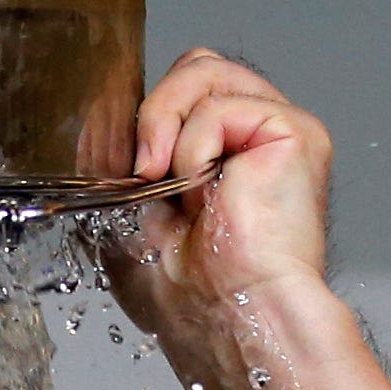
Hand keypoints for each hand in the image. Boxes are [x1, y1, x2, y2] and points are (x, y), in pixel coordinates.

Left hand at [88, 50, 333, 389]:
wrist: (227, 321)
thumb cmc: (189, 298)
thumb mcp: (125, 218)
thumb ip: (113, 163)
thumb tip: (95, 116)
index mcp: (219, 160)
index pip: (180, 95)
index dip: (142, 116)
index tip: (124, 171)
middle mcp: (251, 140)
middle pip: (194, 68)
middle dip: (152, 115)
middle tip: (145, 175)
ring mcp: (275, 133)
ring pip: (204, 71)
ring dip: (167, 129)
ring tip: (174, 188)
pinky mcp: (295, 132)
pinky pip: (223, 103)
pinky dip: (196, 149)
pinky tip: (206, 194)